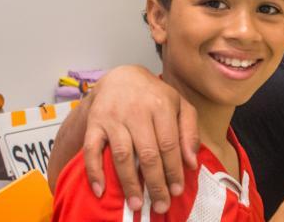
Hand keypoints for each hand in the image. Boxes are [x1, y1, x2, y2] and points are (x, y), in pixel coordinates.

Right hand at [83, 65, 197, 213]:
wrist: (121, 77)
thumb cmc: (155, 96)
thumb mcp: (180, 106)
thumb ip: (190, 132)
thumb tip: (191, 163)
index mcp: (162, 106)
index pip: (170, 144)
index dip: (174, 170)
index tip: (177, 191)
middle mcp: (137, 112)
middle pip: (148, 153)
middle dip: (155, 182)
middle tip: (160, 205)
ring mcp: (114, 118)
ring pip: (122, 155)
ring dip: (129, 182)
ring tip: (136, 204)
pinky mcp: (94, 123)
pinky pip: (91, 150)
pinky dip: (94, 171)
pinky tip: (100, 191)